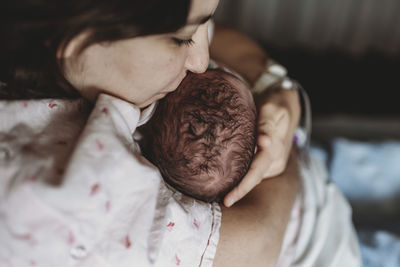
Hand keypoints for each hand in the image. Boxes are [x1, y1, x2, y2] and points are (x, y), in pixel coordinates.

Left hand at [224, 84, 299, 206]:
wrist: (285, 103)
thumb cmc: (275, 104)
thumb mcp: (271, 109)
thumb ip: (266, 125)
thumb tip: (264, 143)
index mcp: (276, 150)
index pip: (256, 172)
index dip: (242, 187)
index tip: (227, 200)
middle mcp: (276, 161)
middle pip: (254, 179)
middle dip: (237, 192)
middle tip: (216, 203)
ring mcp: (274, 163)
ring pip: (253, 177)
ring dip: (238, 185)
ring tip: (216, 193)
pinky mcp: (268, 162)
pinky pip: (253, 171)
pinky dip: (241, 176)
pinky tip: (226, 179)